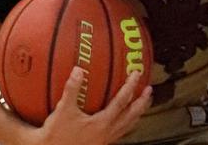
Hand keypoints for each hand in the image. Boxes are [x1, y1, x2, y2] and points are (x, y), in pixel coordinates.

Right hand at [33, 68, 151, 144]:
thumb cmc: (58, 133)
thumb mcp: (64, 110)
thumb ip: (72, 89)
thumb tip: (79, 70)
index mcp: (102, 123)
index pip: (122, 101)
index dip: (131, 86)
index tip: (137, 74)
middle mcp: (108, 132)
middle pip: (132, 115)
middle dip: (142, 102)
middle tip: (149, 90)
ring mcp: (107, 139)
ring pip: (129, 125)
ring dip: (138, 113)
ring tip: (143, 104)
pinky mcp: (102, 143)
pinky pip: (121, 132)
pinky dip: (127, 123)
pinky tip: (125, 120)